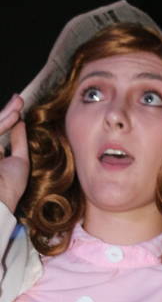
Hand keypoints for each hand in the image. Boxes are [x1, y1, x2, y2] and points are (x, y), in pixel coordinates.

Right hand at [0, 95, 29, 213]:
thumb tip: (21, 121)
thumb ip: (19, 140)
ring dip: (6, 114)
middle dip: (7, 111)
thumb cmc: (10, 187)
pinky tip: (15, 115)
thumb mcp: (20, 160)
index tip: (18, 107)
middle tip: (19, 100)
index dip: (7, 117)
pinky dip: (3, 123)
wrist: (0, 201)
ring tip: (19, 104)